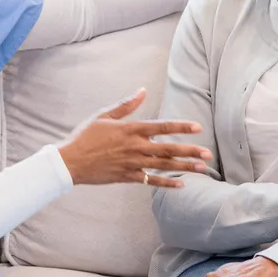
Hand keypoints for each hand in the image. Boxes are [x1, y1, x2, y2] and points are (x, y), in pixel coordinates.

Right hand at [57, 89, 210, 187]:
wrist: (70, 161)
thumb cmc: (85, 136)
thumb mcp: (104, 115)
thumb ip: (126, 105)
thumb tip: (142, 91)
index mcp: (131, 129)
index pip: (161, 127)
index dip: (181, 127)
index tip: (197, 127)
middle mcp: (135, 147)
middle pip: (168, 149)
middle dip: (189, 151)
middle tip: (207, 154)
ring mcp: (133, 163)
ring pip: (163, 165)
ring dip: (184, 167)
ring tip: (201, 168)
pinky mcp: (128, 177)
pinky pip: (151, 181)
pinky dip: (166, 183)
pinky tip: (181, 185)